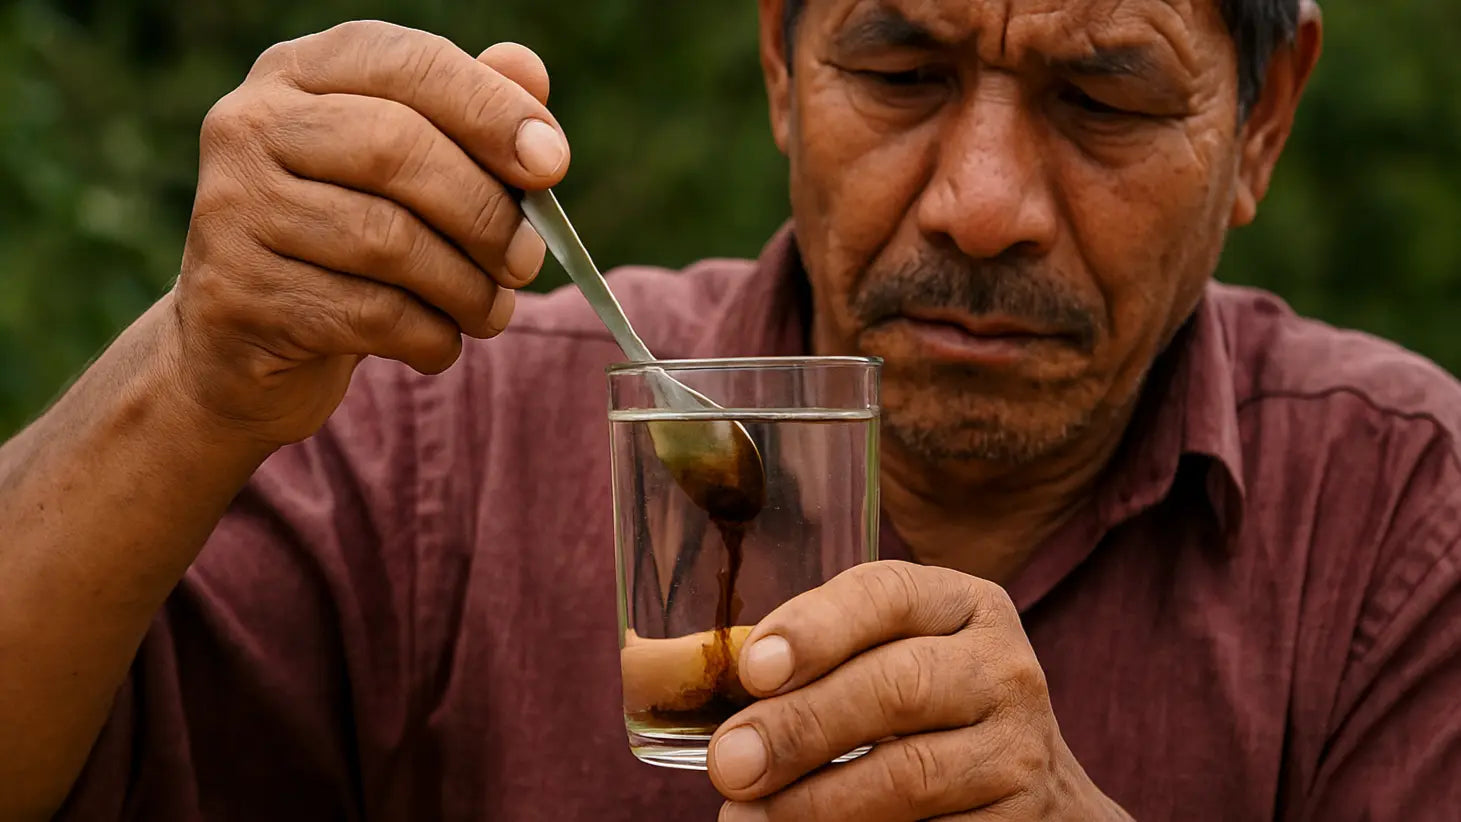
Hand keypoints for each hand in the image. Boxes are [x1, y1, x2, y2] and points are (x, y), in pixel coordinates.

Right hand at [168, 21, 567, 446]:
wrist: (244, 344)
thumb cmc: (348, 242)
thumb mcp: (408, 173)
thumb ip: (468, 115)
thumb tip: (527, 69)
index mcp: (301, 72)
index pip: (408, 63)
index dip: (491, 110)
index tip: (552, 166)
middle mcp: (250, 124)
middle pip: (397, 148)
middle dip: (485, 213)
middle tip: (527, 261)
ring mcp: (233, 208)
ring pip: (386, 240)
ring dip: (466, 287)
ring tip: (491, 311)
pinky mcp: (237, 295)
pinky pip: (367, 314)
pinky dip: (430, 336)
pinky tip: (440, 344)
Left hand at [707, 561, 1130, 820]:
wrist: (1028, 783)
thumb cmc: (926, 707)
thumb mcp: (891, 656)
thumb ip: (821, 658)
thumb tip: (715, 690)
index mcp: (961, 604)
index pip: (886, 595)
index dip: (815, 628)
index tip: (753, 670)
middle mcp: (1001, 665)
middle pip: (895, 687)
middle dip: (799, 727)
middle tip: (728, 764)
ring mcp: (1019, 746)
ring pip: (910, 774)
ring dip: (814, 803)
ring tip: (745, 818)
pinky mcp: (1021, 818)